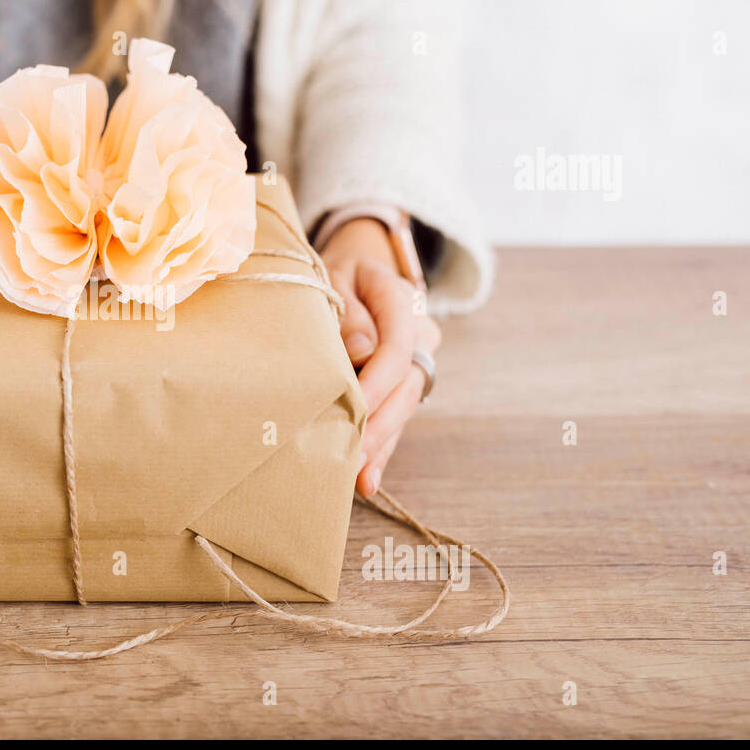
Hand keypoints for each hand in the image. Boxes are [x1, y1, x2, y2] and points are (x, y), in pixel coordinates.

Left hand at [320, 218, 440, 497]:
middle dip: (378, 423)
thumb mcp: (333, 276)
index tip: (353, 406)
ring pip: (405, 405)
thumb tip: (361, 350)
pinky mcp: (402, 382)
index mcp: (398, 297)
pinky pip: (396, 416)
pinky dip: (381, 448)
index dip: (377, 380)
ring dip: (380, 443)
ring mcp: (414, 359)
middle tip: (350, 457)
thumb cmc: (334, 272)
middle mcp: (417, 331)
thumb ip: (348, 311)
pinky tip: (368, 481)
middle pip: (406, 383)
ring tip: (356, 478)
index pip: (397, 345)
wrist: (354, 268)